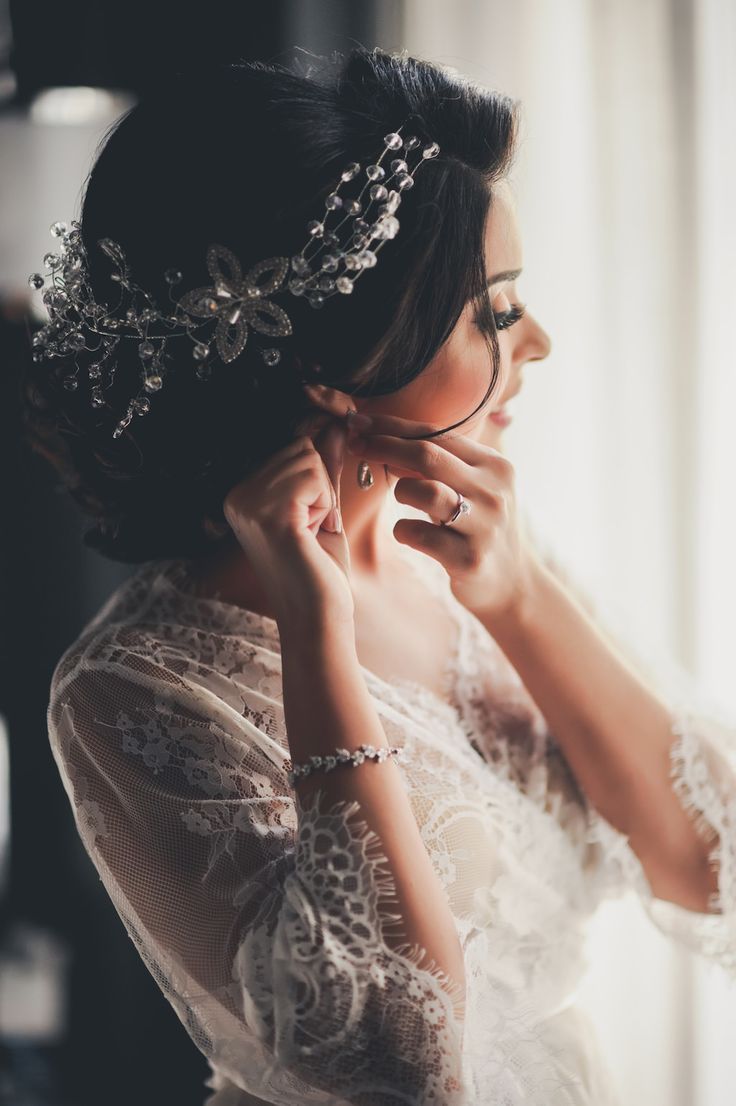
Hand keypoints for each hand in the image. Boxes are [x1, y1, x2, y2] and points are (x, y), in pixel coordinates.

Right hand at [222, 413, 353, 634]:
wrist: (318, 617)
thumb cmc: (320, 568)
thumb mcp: (321, 507)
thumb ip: (323, 466)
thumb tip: (334, 424)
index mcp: (240, 494)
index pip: (292, 449)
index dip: (315, 481)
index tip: (307, 521)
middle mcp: (236, 495)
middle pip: (301, 448)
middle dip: (320, 487)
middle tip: (310, 530)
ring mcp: (248, 504)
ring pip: (310, 460)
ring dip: (323, 498)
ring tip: (309, 534)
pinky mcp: (269, 514)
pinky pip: (315, 477)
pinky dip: (325, 505)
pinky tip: (311, 535)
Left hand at [345, 411, 541, 624]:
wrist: (512, 584)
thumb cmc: (480, 527)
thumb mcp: (475, 488)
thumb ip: (443, 462)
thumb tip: (387, 437)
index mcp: (495, 467)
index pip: (438, 434)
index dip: (393, 425)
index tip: (360, 421)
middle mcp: (494, 492)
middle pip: (427, 455)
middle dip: (383, 445)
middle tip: (356, 444)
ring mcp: (484, 527)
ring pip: (424, 492)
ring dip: (401, 491)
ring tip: (404, 500)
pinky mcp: (469, 560)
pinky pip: (418, 535)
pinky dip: (403, 530)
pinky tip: (410, 533)